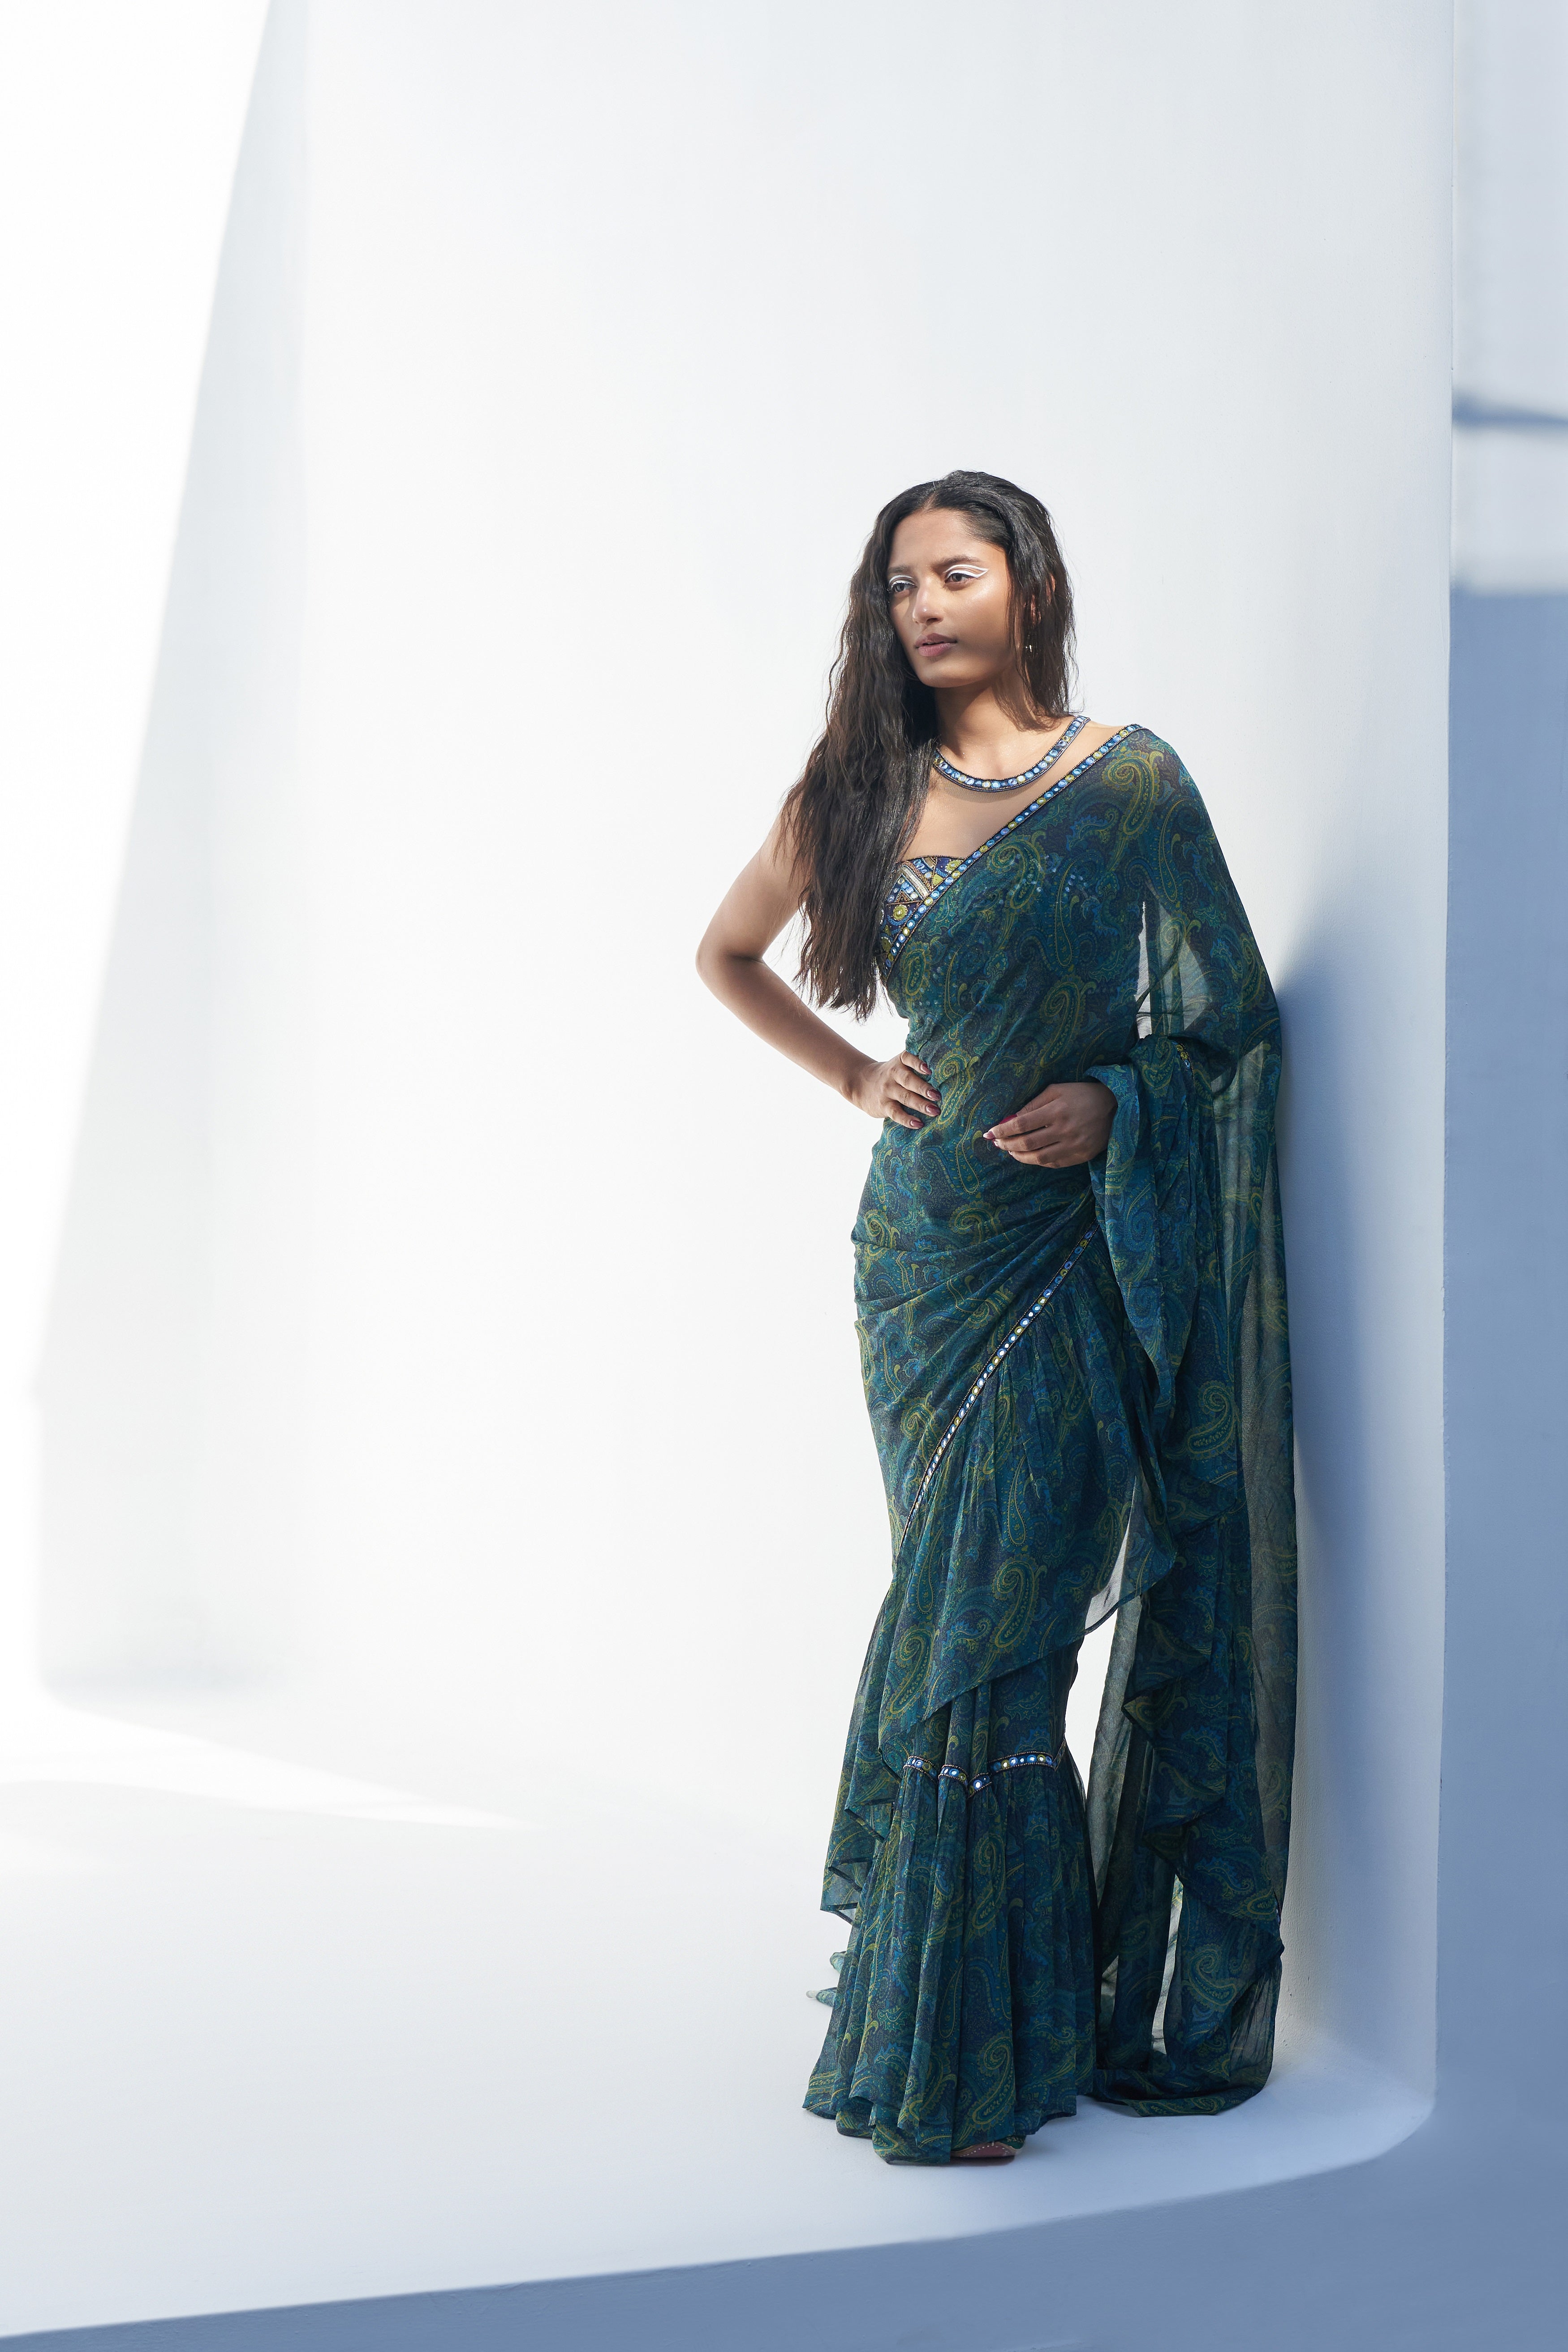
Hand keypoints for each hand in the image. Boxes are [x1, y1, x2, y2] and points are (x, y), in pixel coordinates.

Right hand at [850, 1051, 940, 1129]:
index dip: (918, 1063)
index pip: (908, 1058)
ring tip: (934, 1111)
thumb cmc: (891, 1076)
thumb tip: (945, 1073)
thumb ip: (915, 1066)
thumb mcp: (899, 1065)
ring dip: (920, 1104)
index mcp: (900, 1062)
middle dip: (924, 1088)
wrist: (861, 1084)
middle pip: (909, 1080)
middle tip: (938, 1096)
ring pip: (905, 1097)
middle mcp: (893, 1074)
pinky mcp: (884, 1105)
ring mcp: (888, 1090)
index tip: (930, 1070)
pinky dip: (907, 1119)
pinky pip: (896, 1113)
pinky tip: (918, 1124)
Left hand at [983, 1080, 1114, 1166]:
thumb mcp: (1057, 1090)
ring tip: (1010, 1152)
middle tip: (997, 1143)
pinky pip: (1053, 1163)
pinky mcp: (1081, 1156)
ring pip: (1038, 1158)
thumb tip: (1011, 1119)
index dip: (1002, 1130)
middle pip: (1027, 1143)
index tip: (989, 1133)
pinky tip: (1029, 1156)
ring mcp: (1074, 1146)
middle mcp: (1064, 1130)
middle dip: (1007, 1145)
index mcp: (1057, 1110)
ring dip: (1019, 1156)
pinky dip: (1037, 1161)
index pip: (1021, 1124)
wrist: (1115, 1106)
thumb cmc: (1081, 1094)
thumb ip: (1033, 1104)